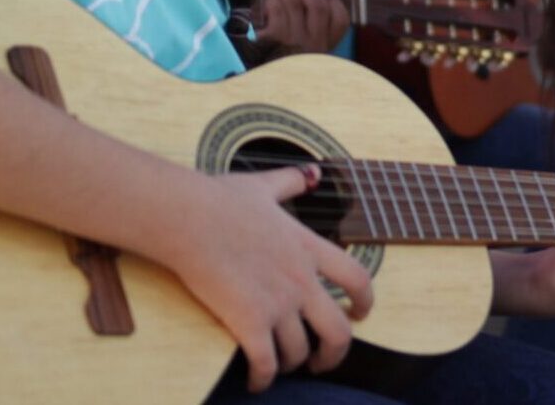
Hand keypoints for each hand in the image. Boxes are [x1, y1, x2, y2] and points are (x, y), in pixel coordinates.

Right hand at [167, 165, 372, 391]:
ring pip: (299, 352)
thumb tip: (315, 173)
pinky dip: (262, 379)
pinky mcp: (248, 322)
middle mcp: (301, 279)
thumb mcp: (265, 185)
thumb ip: (293, 181)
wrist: (188, 218)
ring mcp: (277, 303)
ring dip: (291, 364)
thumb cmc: (220, 200)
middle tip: (323, 361)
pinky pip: (265, 364)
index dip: (366, 302)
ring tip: (280, 364)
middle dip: (335, 353)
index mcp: (308, 248)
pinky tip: (255, 381)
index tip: (361, 314)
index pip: (357, 279)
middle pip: (339, 330)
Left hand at [253, 0, 349, 59]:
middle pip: (318, 5)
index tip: (321, 0)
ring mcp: (294, 43)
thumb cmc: (278, 63)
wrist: (258, 86)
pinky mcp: (272, 40)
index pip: (341, 20)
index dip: (333, 3)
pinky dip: (271, 2)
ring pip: (294, 2)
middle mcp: (313, 45)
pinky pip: (276, 10)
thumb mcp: (302, 53)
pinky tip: (266, 6)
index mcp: (323, 47)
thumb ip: (308, 31)